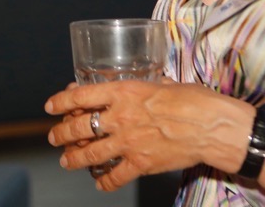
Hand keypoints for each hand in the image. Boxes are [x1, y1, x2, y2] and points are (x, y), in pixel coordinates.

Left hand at [45, 80, 250, 191]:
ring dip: (73, 158)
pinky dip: (104, 181)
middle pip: (79, 126)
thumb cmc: (194, 100)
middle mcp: (120, 116)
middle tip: (54, 137)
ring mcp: (129, 142)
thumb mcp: (164, 82)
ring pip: (90, 153)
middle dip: (61, 133)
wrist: (213, 127)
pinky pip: (115, 176)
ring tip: (66, 161)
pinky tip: (99, 182)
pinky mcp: (141, 164)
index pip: (80, 95)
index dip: (61, 101)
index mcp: (124, 91)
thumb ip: (148, 85)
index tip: (50, 106)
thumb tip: (146, 84)